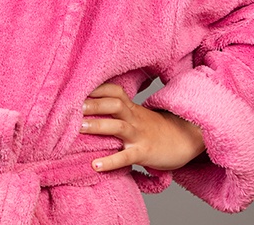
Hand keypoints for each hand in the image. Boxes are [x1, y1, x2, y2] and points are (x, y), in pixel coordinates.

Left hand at [81, 83, 205, 172]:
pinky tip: (95, 165)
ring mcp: (139, 135)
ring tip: (79, 128)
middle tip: (69, 105)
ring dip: (98, 126)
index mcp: (131, 107)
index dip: (96, 87)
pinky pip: (126, 156)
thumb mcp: (136, 115)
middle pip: (114, 104)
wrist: (184, 140)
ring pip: (118, 126)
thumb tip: (85, 108)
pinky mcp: (144, 152)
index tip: (75, 87)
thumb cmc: (152, 129)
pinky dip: (110, 161)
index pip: (114, 90)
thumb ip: (116, 110)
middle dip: (93, 103)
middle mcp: (134, 117)